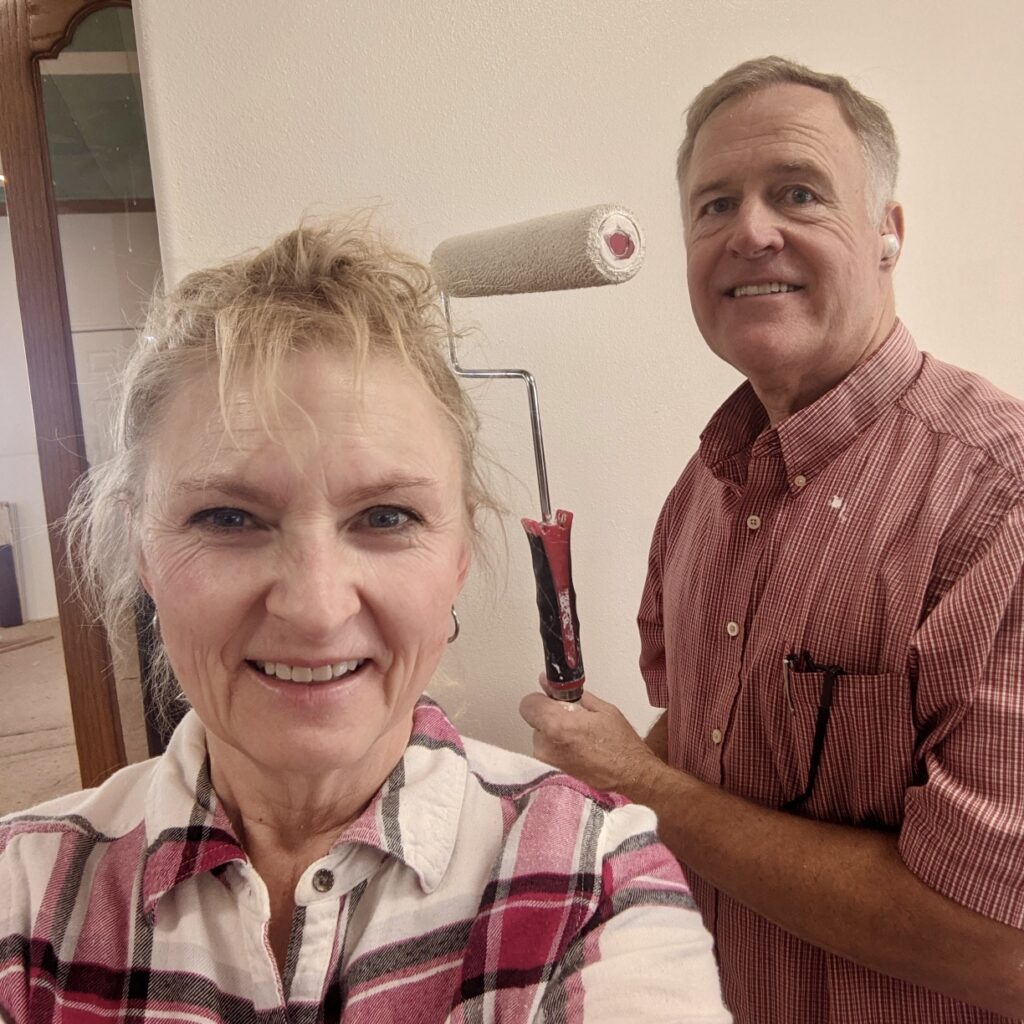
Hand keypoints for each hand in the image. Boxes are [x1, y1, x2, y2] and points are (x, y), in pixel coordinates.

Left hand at [519, 678, 661, 794]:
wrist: (632, 776)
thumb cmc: (621, 743)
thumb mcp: (601, 709)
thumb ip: (570, 695)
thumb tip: (549, 684)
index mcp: (557, 725)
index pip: (528, 704)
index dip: (541, 700)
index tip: (554, 701)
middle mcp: (546, 745)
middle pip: (535, 721)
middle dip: (550, 717)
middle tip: (574, 719)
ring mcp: (548, 762)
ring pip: (541, 736)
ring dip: (555, 733)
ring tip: (580, 737)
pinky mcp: (552, 773)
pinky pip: (548, 751)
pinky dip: (559, 747)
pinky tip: (579, 749)